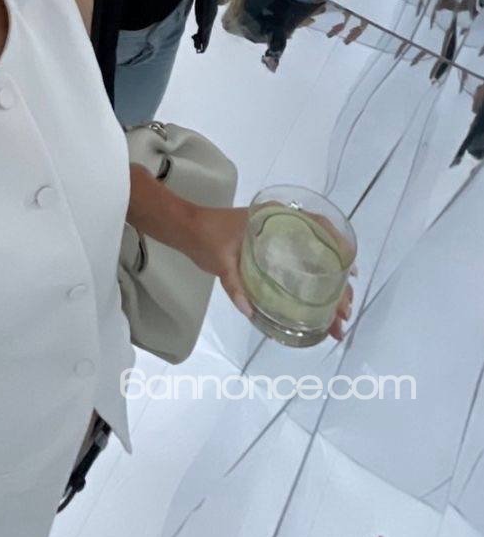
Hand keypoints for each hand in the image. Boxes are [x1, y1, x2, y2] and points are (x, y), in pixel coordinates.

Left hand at [183, 203, 353, 342]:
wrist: (187, 229)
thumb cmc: (206, 236)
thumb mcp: (220, 260)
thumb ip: (234, 283)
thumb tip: (249, 311)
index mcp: (276, 219)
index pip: (319, 226)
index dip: (340, 248)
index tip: (350, 272)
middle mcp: (283, 228)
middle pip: (321, 253)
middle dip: (337, 283)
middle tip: (345, 311)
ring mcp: (279, 242)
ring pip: (313, 264)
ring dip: (328, 289)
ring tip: (339, 318)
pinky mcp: (272, 254)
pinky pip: (299, 268)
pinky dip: (312, 286)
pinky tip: (320, 308)